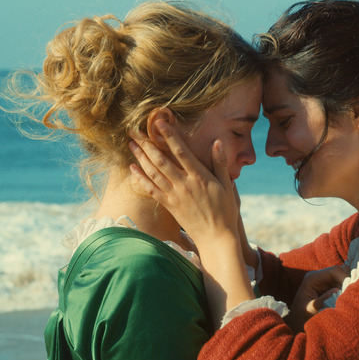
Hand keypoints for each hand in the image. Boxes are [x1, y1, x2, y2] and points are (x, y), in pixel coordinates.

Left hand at [129, 120, 238, 247]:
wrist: (216, 237)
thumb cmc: (225, 210)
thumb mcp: (227, 185)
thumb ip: (221, 163)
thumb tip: (217, 143)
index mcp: (199, 176)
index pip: (181, 152)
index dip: (170, 136)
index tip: (160, 123)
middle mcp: (184, 184)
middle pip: (161, 160)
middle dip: (147, 144)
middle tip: (135, 130)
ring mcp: (174, 195)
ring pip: (153, 173)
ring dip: (141, 157)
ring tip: (131, 144)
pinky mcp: (169, 205)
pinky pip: (151, 190)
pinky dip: (140, 178)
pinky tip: (132, 168)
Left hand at [287, 265, 349, 331]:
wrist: (296, 324)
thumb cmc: (301, 317)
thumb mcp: (311, 309)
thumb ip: (323, 299)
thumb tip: (337, 290)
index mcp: (312, 278)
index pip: (334, 271)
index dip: (345, 277)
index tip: (351, 290)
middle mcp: (319, 277)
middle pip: (340, 274)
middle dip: (348, 282)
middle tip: (353, 296)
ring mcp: (325, 283)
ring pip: (343, 280)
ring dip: (348, 288)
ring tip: (351, 299)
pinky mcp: (329, 290)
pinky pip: (342, 287)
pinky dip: (346, 292)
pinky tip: (348, 301)